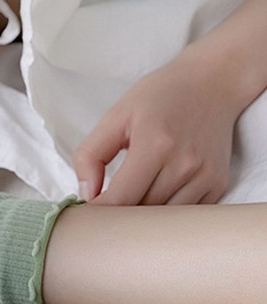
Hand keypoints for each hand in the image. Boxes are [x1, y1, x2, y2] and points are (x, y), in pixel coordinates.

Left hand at [72, 56, 238, 205]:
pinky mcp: (217, 184)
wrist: (213, 83)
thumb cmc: (160, 98)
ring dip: (143, 218)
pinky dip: (165, 215)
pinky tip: (157, 195)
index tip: (90, 209)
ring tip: (133, 197)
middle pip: (141, 213)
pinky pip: (183, 216)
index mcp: (155, 144)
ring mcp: (205, 176)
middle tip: (107, 204)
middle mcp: (185, 163)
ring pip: (162, 220)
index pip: (121, 199)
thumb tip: (86, 195)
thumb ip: (90, 156)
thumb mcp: (115, 116)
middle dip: (119, 214)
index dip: (100, 212)